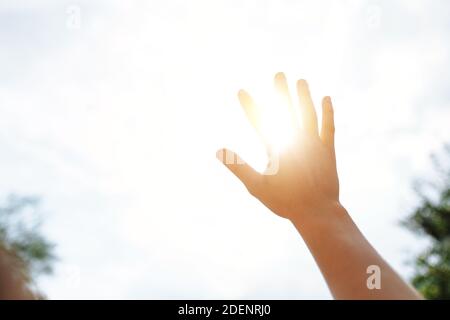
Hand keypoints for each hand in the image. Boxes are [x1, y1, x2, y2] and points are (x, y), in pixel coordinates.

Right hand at [217, 72, 338, 222]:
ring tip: (300, 81)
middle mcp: (295, 140)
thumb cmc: (285, 201)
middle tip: (279, 74)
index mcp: (277, 148)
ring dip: (304, 96)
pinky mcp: (327, 150)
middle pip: (287, 110)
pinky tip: (326, 99)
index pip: (259, 121)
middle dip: (281, 92)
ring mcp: (313, 144)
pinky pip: (328, 126)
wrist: (316, 211)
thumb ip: (238, 166)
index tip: (241, 91)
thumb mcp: (256, 186)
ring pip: (308, 113)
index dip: (250, 105)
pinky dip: (328, 112)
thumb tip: (219, 151)